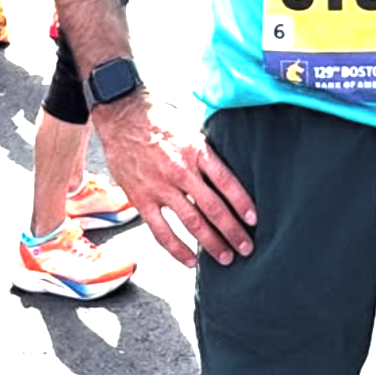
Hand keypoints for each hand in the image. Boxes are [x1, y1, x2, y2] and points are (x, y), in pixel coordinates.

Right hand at [94, 99, 255, 266]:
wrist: (121, 114)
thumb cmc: (159, 117)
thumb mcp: (190, 125)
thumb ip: (207, 150)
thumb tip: (228, 169)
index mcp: (196, 150)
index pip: (226, 182)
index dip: (242, 203)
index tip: (253, 220)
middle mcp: (180, 171)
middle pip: (213, 208)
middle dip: (233, 231)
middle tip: (247, 248)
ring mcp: (160, 187)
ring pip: (192, 222)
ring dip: (212, 243)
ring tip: (226, 257)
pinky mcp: (141, 199)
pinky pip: (161, 231)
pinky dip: (178, 249)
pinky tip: (191, 260)